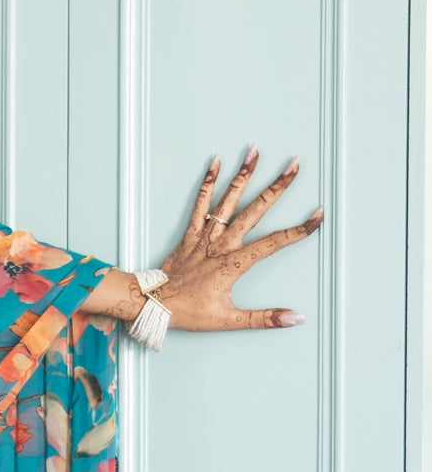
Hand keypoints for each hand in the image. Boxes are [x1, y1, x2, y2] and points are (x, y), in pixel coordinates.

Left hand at [154, 147, 322, 330]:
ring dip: (243, 175)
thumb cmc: (189, 312)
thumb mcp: (229, 320)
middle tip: (294, 165)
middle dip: (276, 187)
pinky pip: (200, 204)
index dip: (298, 230)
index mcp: (235, 263)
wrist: (153, 305)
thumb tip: (295, 318)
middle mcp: (222, 244)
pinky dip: (208, 183)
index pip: (274, 242)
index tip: (318, 215)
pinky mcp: (190, 233)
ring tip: (255, 151)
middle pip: (255, 210)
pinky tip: (216, 163)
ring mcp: (205, 236)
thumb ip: (264, 318)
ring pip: (228, 200)